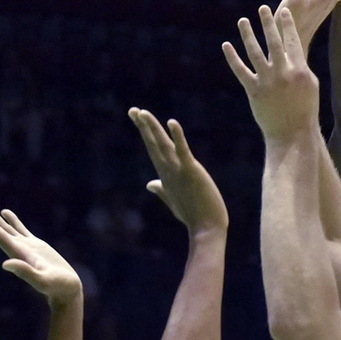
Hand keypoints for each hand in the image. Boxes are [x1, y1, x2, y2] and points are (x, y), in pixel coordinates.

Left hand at [0, 201, 82, 305]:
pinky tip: (5, 212)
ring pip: (6, 227)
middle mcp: (18, 249)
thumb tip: (6, 264)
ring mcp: (26, 247)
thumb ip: (25, 272)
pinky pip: (21, 229)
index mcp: (17, 253)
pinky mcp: (37, 246)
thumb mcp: (42, 280)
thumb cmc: (57, 287)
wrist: (67, 291)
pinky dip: (12, 220)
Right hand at [129, 108, 228, 237]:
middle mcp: (169, 171)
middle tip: (133, 110)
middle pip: (153, 144)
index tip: (137, 118)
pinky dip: (177, 136)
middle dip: (144, 127)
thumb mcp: (174, 200)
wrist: (206, 229)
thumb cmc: (193, 215)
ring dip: (153, 128)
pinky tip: (171, 122)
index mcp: (165, 175)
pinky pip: (183, 150)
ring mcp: (179, 171)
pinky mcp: (192, 171)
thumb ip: (162, 189)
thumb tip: (150, 184)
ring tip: (143, 113)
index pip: (153, 150)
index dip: (145, 133)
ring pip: (163, 145)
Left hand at [223, 5, 316, 140]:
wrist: (292, 135)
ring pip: (255, 53)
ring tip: (242, 21)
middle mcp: (283, 73)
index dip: (287, 25)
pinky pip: (240, 71)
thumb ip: (300, 67)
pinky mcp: (254, 91)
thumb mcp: (310, 86)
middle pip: (273, 42)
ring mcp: (267, 81)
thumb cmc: (305, 111)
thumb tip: (293, 52)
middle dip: (268, 23)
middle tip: (263, 8)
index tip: (282, 11)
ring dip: (247, 35)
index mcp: (300, 69)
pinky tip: (226, 45)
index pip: (292, 42)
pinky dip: (232, 58)